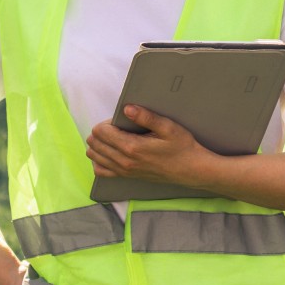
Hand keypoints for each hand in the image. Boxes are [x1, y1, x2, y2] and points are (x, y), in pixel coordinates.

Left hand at [85, 105, 208, 184]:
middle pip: (94, 143)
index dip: (107, 122)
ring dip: (99, 144)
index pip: (101, 132)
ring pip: (94, 156)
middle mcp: (124, 161)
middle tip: (119, 127)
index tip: (121, 121)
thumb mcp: (168, 127)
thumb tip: (127, 108)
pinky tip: (110, 152)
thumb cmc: (182, 147)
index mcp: (132, 147)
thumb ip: (146, 117)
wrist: (190, 169)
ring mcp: (124, 170)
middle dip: (101, 131)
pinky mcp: (126, 176)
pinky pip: (101, 171)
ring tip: (115, 138)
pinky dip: (100, 160)